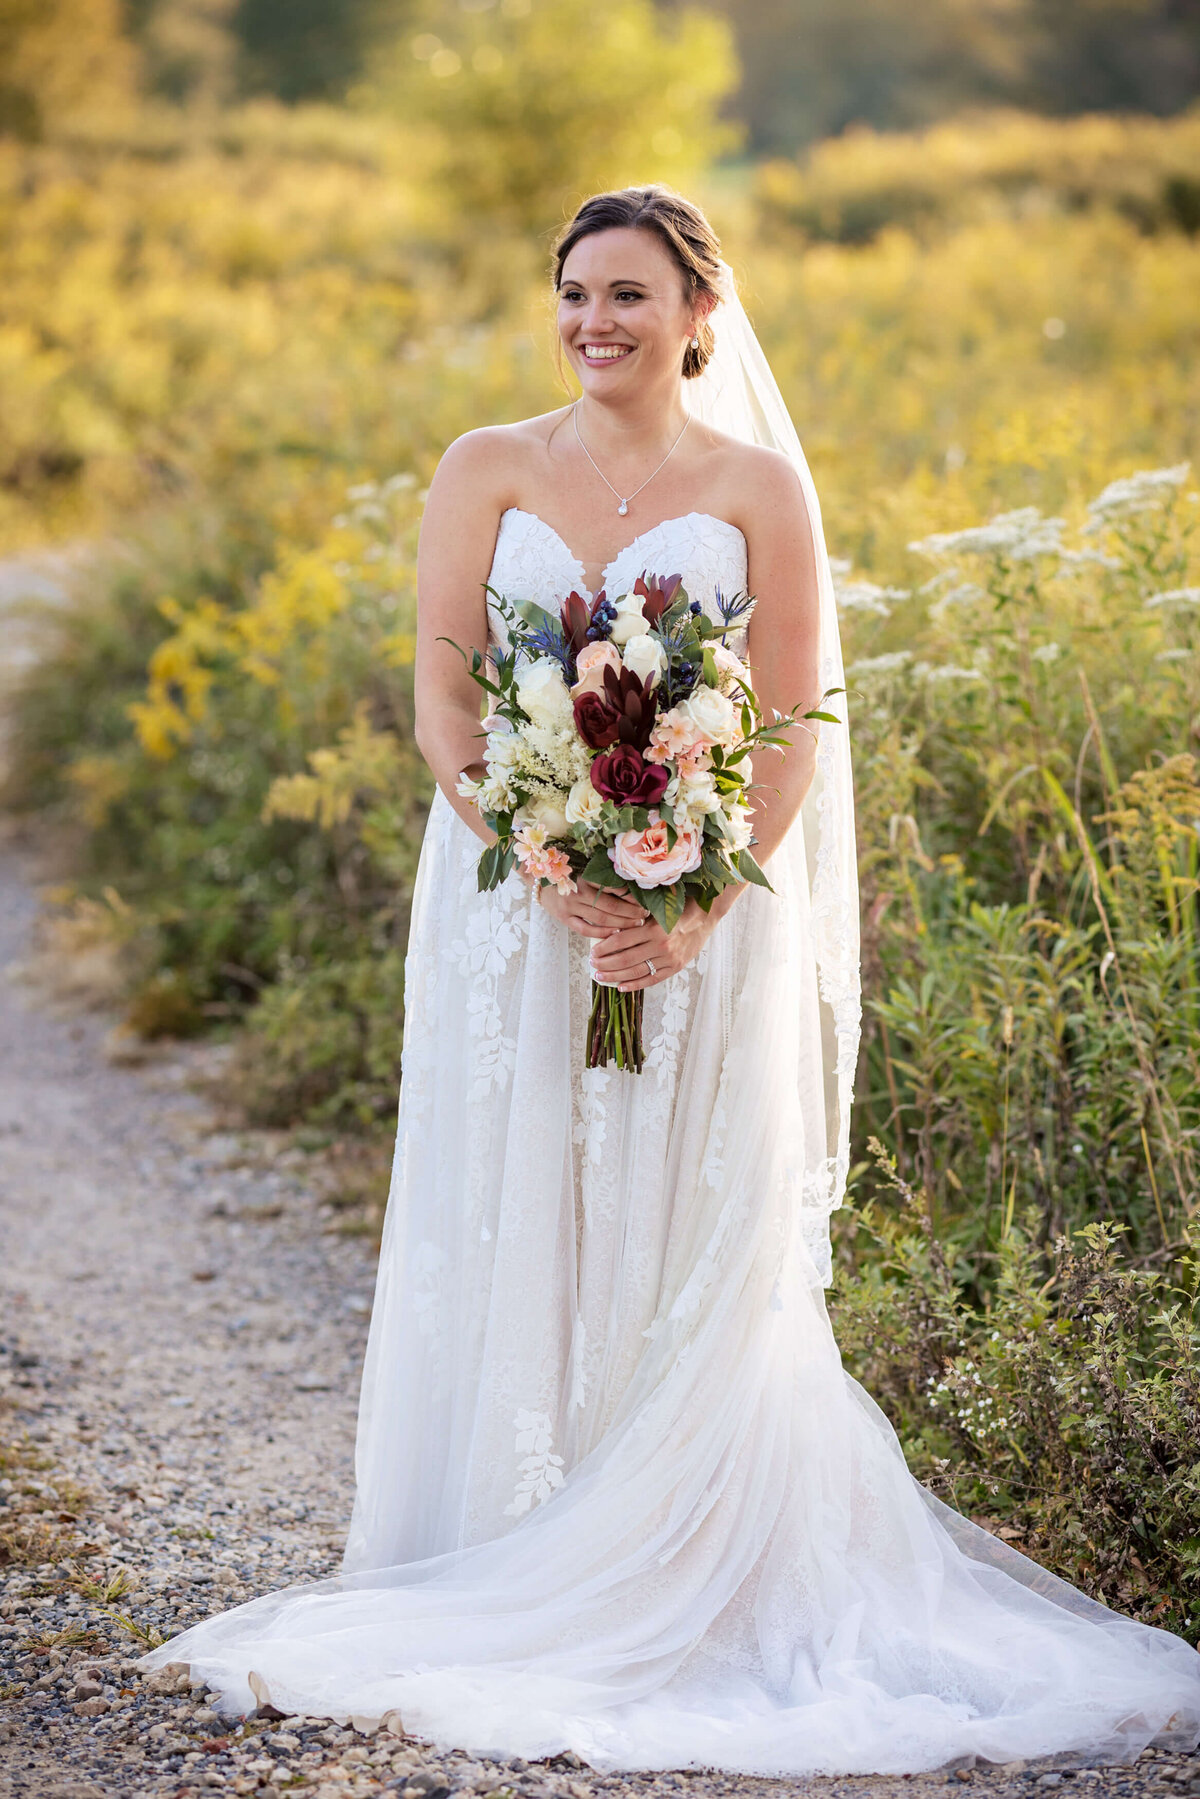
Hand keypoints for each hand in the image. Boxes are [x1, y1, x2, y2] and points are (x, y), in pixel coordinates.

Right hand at [531, 876, 648, 939]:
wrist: (539, 879)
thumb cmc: (567, 872)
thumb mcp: (584, 867)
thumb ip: (604, 875)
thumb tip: (632, 886)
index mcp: (585, 874)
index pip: (614, 886)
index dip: (631, 894)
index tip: (644, 899)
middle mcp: (578, 890)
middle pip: (611, 905)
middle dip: (631, 912)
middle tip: (645, 915)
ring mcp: (570, 906)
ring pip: (601, 919)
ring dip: (621, 923)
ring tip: (636, 925)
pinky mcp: (564, 918)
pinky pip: (585, 929)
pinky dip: (601, 933)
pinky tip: (615, 933)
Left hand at [588, 896, 716, 991]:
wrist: (706, 916)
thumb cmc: (679, 908)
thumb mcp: (657, 908)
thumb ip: (637, 917)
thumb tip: (610, 926)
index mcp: (654, 927)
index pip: (620, 940)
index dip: (603, 948)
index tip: (592, 951)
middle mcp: (661, 944)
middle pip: (625, 959)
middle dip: (605, 964)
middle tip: (592, 965)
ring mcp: (669, 958)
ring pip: (636, 971)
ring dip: (615, 976)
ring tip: (601, 977)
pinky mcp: (676, 967)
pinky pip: (652, 979)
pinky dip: (635, 984)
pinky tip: (621, 987)